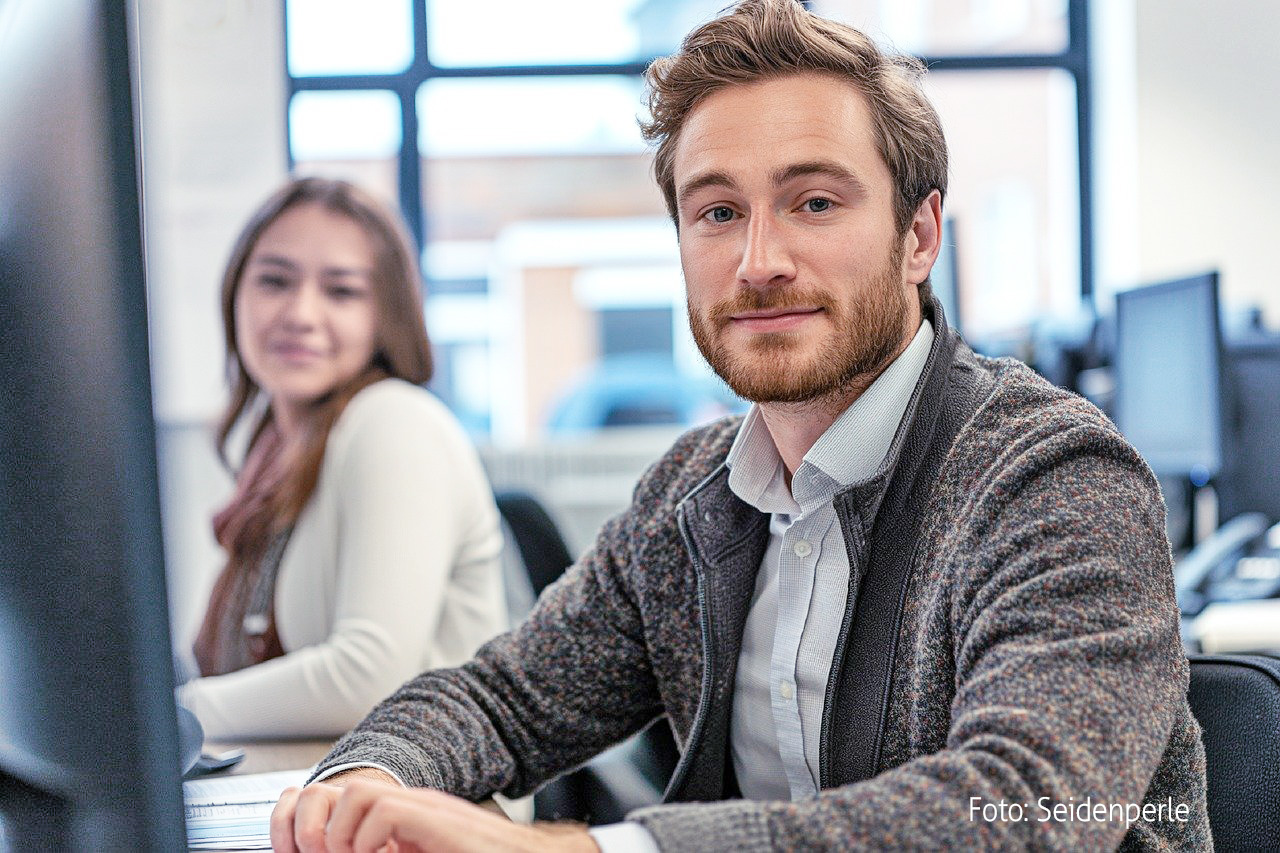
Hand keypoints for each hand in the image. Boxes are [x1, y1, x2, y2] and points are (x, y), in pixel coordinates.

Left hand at [271, 779, 598, 852]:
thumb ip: (396, 851)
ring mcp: (426, 810)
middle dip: (328, 829)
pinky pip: (382, 809)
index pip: (352, 805)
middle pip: (350, 791)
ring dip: (344, 831)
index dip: (328, 833)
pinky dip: (367, 837)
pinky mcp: (436, 819)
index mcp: (408, 822)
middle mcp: (414, 809)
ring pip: (358, 793)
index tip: (323, 852)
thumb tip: (359, 851)